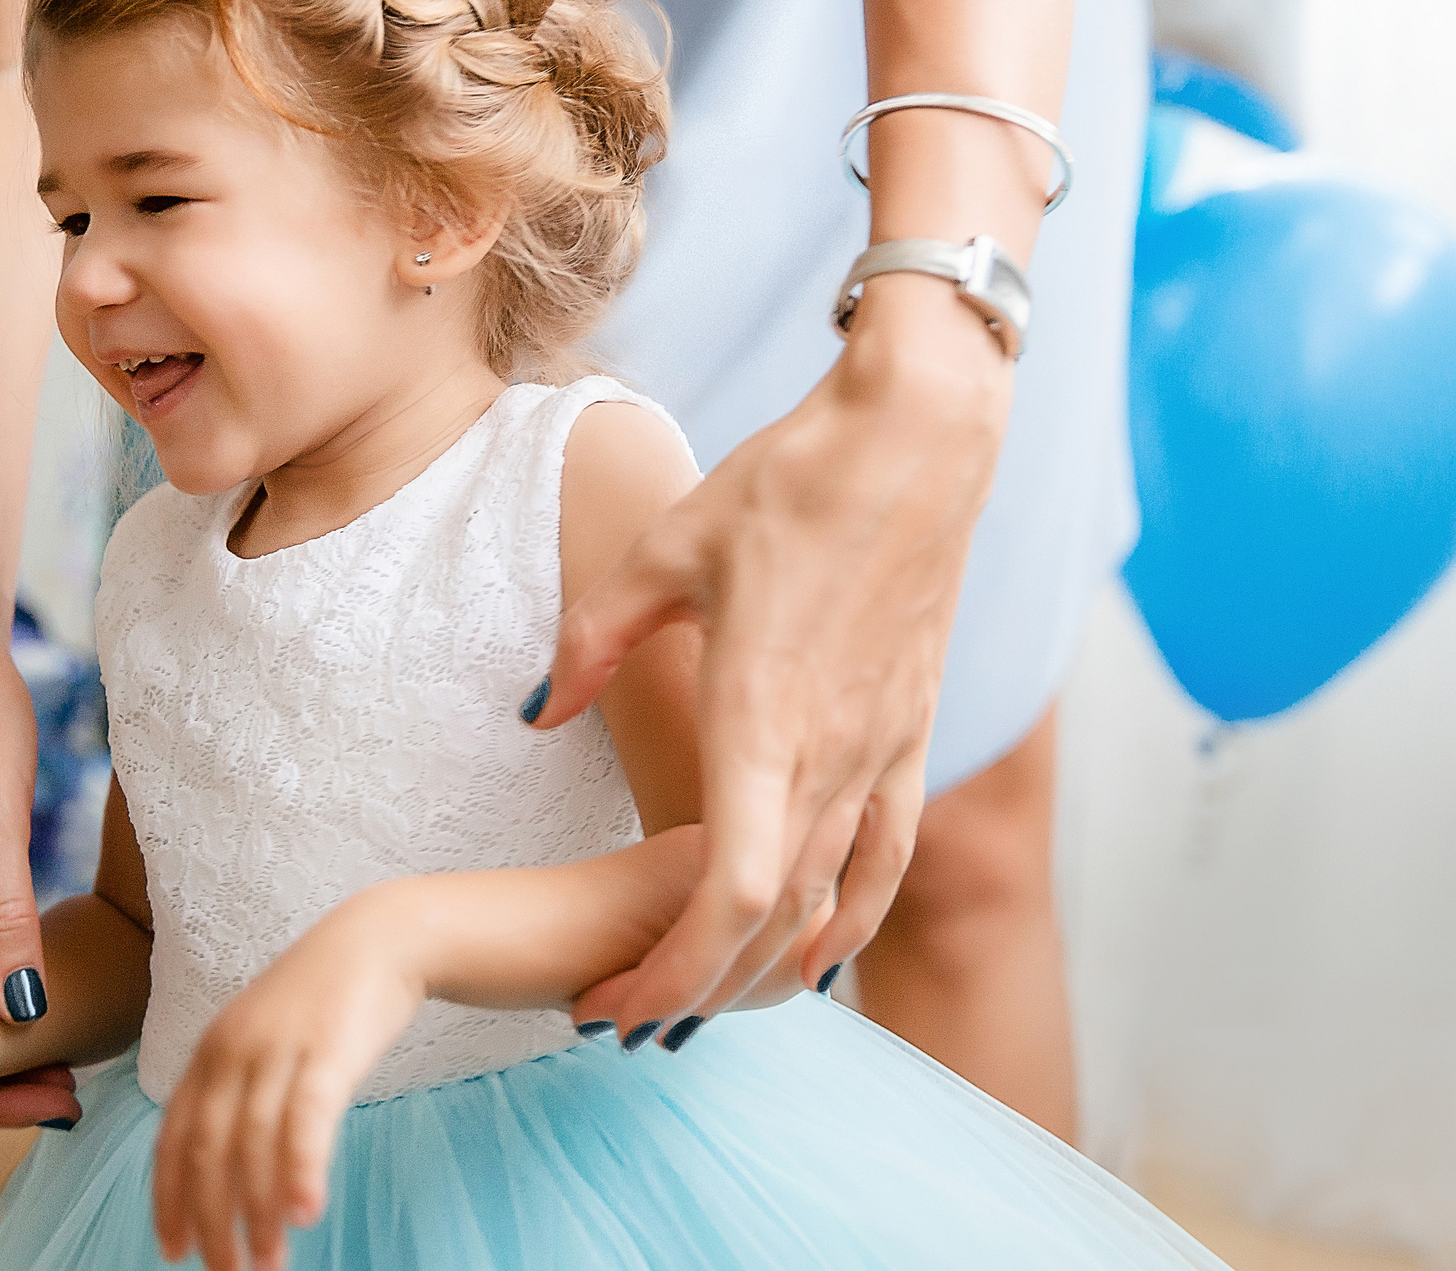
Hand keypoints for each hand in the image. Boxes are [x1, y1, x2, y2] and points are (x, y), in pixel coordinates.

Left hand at [151, 900, 424, 1270]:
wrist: (381, 938)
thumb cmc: (324, 998)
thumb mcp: (263, 1035)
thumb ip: (237, 1086)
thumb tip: (222, 1161)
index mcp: (210, 1052)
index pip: (172, 1139)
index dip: (169, 1200)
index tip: (175, 1251)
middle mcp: (233, 1052)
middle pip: (207, 1152)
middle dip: (213, 1222)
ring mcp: (279, 1050)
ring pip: (254, 1147)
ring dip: (257, 1215)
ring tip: (269, 1263)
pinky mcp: (328, 1051)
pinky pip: (306, 1122)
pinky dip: (300, 1172)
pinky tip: (303, 1214)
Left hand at [539, 275, 1011, 1035]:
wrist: (916, 439)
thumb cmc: (788, 482)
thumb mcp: (666, 547)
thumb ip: (594, 640)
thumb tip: (539, 710)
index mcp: (762, 717)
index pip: (731, 892)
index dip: (675, 967)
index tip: (615, 1001)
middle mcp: (832, 752)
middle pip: (774, 922)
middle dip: (697, 988)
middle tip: (624, 1016)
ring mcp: (884, 748)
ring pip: (834, 903)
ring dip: (767, 969)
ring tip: (702, 1000)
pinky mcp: (914, 731)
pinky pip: (888, 856)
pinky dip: (852, 921)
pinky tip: (816, 958)